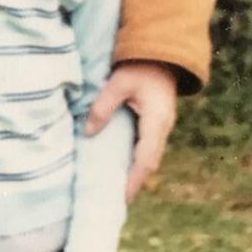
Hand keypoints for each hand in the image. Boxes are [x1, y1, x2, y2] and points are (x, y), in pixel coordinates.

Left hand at [85, 61, 176, 200]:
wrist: (160, 51)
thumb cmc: (139, 66)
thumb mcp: (118, 83)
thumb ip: (103, 106)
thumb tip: (88, 133)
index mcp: (157, 122)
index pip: (146, 160)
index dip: (133, 181)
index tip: (120, 198)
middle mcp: (163, 128)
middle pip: (149, 164)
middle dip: (133, 182)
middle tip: (114, 201)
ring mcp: (161, 126)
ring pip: (148, 156)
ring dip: (134, 172)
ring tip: (115, 188)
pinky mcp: (156, 121)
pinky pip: (147, 146)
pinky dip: (135, 158)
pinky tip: (120, 164)